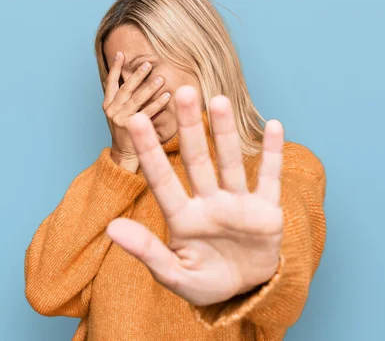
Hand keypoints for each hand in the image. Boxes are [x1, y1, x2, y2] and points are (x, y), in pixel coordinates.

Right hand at [103, 51, 169, 171]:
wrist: (124, 154)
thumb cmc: (125, 131)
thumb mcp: (118, 112)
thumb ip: (122, 97)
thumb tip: (128, 77)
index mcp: (107, 105)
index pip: (110, 82)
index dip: (115, 68)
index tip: (120, 54)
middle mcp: (112, 111)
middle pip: (125, 89)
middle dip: (137, 75)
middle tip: (148, 64)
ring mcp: (121, 120)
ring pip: (136, 99)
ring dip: (149, 87)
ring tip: (161, 78)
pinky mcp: (132, 129)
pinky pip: (147, 113)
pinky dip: (158, 104)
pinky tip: (167, 96)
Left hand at [106, 86, 284, 305]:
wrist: (245, 292)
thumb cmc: (206, 283)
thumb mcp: (175, 276)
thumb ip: (147, 252)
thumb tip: (111, 228)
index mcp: (183, 219)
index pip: (162, 180)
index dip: (149, 151)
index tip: (135, 119)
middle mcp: (209, 203)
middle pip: (197, 160)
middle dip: (189, 128)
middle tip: (183, 92)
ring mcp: (238, 204)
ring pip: (230, 162)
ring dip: (225, 133)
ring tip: (218, 101)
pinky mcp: (266, 210)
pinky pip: (270, 178)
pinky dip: (273, 154)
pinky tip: (273, 125)